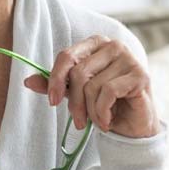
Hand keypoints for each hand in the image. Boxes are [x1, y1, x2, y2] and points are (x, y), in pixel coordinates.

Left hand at [22, 35, 159, 137]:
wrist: (133, 126)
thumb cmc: (105, 105)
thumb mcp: (75, 94)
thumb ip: (55, 85)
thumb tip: (28, 81)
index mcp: (95, 44)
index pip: (66, 56)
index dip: (55, 80)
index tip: (53, 101)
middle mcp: (113, 45)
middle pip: (78, 72)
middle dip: (75, 102)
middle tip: (78, 121)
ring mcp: (129, 58)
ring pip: (93, 85)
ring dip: (91, 111)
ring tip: (98, 120)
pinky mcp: (140, 74)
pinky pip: (108, 92)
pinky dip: (103, 112)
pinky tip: (108, 120)